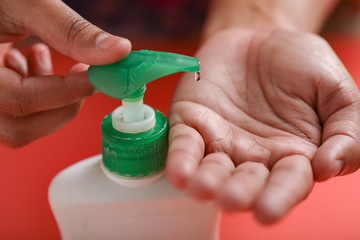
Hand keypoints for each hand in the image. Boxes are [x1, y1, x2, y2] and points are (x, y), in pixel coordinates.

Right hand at [0, 0, 130, 146]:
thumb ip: (70, 30)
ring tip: (42, 53)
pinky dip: (36, 93)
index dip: (68, 91)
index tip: (101, 78)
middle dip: (63, 101)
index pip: (22, 99)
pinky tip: (31, 58)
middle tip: (82, 72)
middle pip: (23, 125)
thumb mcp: (26, 2)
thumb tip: (119, 51)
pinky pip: (15, 113)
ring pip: (22, 125)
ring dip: (50, 97)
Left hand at [166, 28, 359, 222]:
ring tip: (203, 187)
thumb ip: (346, 130)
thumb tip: (329, 166)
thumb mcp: (336, 91)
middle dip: (238, 192)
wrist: (260, 38)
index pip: (287, 183)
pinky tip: (179, 173)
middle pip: (245, 182)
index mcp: (291, 154)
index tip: (267, 211)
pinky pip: (185, 144)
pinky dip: (180, 159)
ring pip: (211, 169)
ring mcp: (220, 140)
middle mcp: (252, 155)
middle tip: (232, 198)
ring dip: (206, 181)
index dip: (279, 197)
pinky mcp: (192, 122)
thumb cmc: (300, 65)